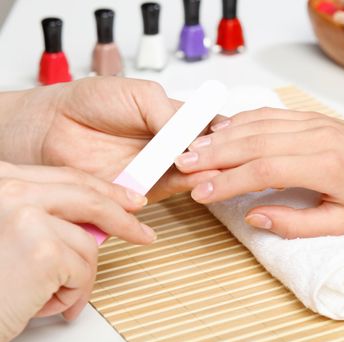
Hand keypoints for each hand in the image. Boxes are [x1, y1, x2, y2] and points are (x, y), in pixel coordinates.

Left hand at [0, 77, 217, 201]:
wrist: (52, 127)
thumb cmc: (90, 102)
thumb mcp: (140, 94)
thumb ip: (170, 114)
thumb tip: (196, 138)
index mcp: (174, 117)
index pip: (209, 125)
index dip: (225, 130)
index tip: (234, 132)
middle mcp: (171, 143)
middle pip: (207, 151)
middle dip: (221, 152)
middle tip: (230, 151)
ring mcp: (160, 166)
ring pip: (195, 171)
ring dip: (208, 168)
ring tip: (218, 164)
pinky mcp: (147, 188)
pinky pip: (173, 187)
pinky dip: (188, 182)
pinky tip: (198, 174)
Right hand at [0, 161, 154, 341]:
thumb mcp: (13, 234)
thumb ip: (48, 216)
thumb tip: (95, 222)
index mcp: (4, 180)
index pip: (68, 178)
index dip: (104, 190)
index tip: (127, 198)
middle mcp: (12, 191)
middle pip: (88, 198)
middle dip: (123, 218)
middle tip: (143, 233)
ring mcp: (28, 218)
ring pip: (88, 244)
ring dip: (77, 277)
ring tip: (47, 294)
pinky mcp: (44, 252)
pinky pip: (83, 271)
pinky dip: (69, 295)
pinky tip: (40, 303)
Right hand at [175, 108, 343, 237]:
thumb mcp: (343, 224)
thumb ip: (296, 223)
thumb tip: (253, 216)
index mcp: (328, 166)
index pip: (266, 169)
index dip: (230, 180)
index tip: (203, 191)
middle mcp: (316, 137)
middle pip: (254, 141)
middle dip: (214, 154)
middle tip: (182, 165)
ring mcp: (311, 122)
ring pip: (256, 124)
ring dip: (221, 136)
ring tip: (191, 148)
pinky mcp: (307, 117)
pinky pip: (267, 114)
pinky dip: (239, 122)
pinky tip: (219, 132)